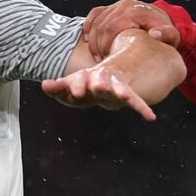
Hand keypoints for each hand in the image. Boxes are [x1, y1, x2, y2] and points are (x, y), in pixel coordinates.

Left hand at [41, 63, 160, 119]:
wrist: (103, 82)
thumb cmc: (82, 86)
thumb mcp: (68, 87)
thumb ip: (57, 87)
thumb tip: (45, 84)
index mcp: (85, 78)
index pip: (80, 81)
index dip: (77, 85)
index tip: (75, 91)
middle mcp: (101, 80)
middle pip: (100, 81)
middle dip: (99, 84)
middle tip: (98, 87)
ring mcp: (115, 87)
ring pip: (119, 88)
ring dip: (121, 92)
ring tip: (124, 96)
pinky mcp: (126, 96)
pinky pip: (136, 101)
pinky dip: (142, 108)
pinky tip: (151, 117)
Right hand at [84, 0, 176, 58]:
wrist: (161, 21)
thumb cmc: (165, 34)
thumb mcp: (172, 36)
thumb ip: (167, 35)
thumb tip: (154, 33)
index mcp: (138, 11)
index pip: (113, 27)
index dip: (106, 44)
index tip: (109, 59)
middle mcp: (126, 5)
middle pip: (102, 26)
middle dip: (98, 45)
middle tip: (102, 61)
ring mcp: (117, 5)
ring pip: (96, 22)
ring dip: (93, 40)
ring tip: (98, 56)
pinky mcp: (111, 7)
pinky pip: (94, 14)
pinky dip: (88, 26)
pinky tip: (87, 39)